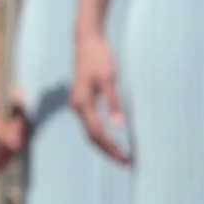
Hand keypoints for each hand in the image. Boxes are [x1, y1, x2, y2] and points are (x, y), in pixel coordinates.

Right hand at [70, 26, 131, 165]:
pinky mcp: (81, 102)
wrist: (85, 40)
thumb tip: (119, 125)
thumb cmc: (99, 57)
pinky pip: (90, 124)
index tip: (126, 157)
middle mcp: (76, 107)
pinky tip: (113, 139)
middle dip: (108, 151)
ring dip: (104, 146)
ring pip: (90, 133)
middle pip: (92, 138)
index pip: (97, 133)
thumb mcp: (109, 79)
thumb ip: (113, 103)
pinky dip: (101, 135)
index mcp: (82, 103)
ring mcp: (77, 105)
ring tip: (121, 155)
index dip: (112, 147)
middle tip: (126, 162)